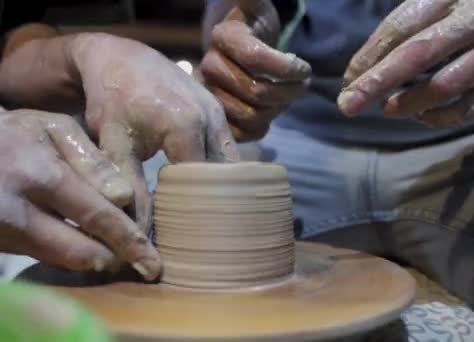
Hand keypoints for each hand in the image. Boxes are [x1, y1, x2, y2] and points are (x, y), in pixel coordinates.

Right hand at [0, 110, 160, 278]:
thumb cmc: (19, 134)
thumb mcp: (56, 129)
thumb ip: (93, 160)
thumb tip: (124, 197)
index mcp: (43, 177)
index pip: (97, 217)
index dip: (128, 242)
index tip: (152, 262)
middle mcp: (20, 212)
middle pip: (80, 252)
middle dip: (116, 259)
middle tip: (142, 263)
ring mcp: (6, 234)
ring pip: (63, 261)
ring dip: (95, 259)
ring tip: (118, 252)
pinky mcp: (0, 246)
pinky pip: (46, 258)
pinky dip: (71, 255)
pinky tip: (88, 244)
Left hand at [68, 33, 239, 234]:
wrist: (119, 58)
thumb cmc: (111, 101)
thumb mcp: (115, 146)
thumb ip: (131, 187)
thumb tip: (139, 232)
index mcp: (187, 127)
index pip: (203, 184)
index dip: (196, 209)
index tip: (187, 231)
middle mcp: (211, 119)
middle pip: (223, 175)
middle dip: (214, 202)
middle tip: (202, 228)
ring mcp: (219, 112)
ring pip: (230, 162)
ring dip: (220, 185)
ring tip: (207, 211)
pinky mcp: (219, 110)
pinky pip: (227, 147)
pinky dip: (220, 168)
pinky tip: (206, 184)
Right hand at [200, 0, 310, 140]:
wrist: (237, 46)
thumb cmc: (254, 24)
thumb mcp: (255, 4)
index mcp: (223, 37)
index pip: (257, 58)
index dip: (287, 68)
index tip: (305, 68)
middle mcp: (210, 68)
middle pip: (256, 92)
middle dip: (289, 92)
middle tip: (303, 85)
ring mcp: (212, 95)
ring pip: (251, 115)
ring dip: (279, 109)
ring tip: (290, 97)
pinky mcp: (219, 117)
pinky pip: (242, 133)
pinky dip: (263, 127)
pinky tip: (272, 112)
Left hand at [339, 0, 473, 127]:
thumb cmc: (466, 23)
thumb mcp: (438, 11)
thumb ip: (402, 35)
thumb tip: (356, 76)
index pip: (400, 26)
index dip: (369, 56)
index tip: (347, 82)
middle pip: (420, 52)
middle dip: (378, 81)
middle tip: (348, 105)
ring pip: (446, 84)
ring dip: (409, 102)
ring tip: (387, 109)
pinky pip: (470, 108)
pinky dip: (439, 117)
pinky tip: (421, 115)